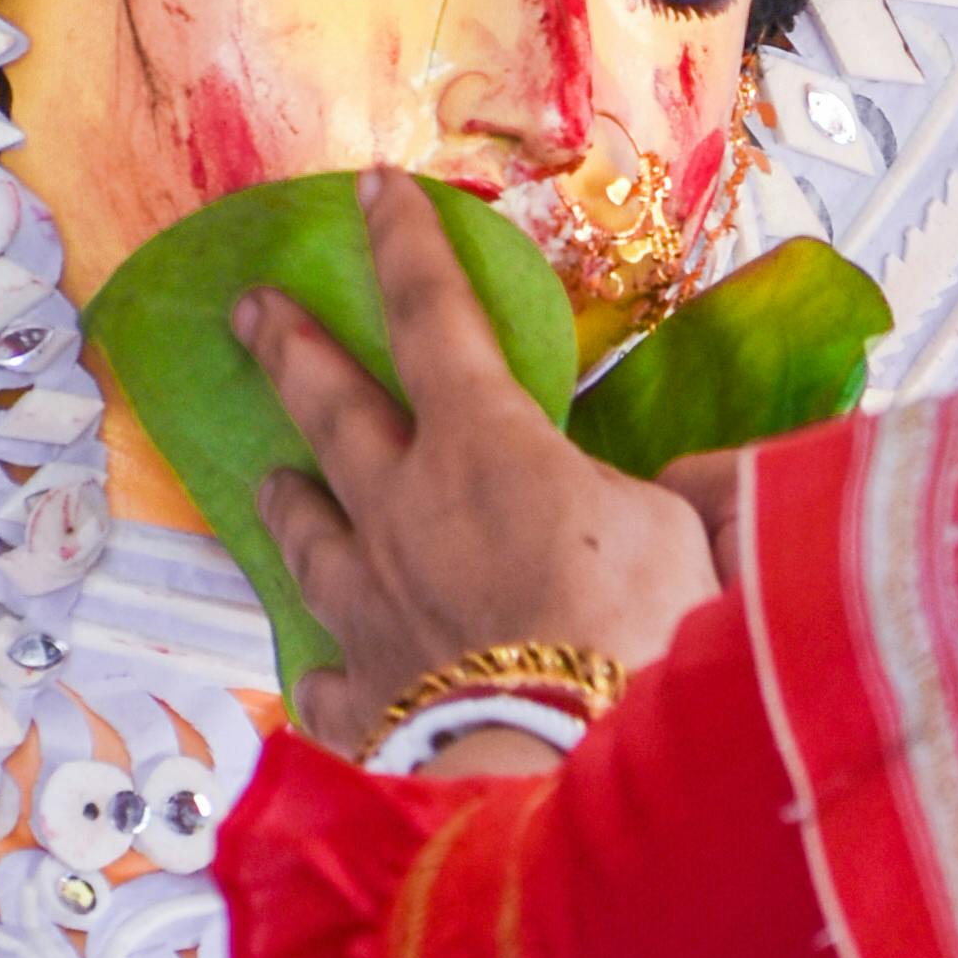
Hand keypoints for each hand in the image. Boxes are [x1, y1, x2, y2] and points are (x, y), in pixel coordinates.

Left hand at [246, 167, 727, 755]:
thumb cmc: (635, 640)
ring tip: (271, 475)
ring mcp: (373, 609)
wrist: (566, 769)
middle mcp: (405, 514)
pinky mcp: (368, 704)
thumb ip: (696, 493)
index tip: (373, 188)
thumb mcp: (695, 535)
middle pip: (332, 409)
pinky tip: (320, 673)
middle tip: (253, 308)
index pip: (431, 315)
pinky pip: (331, 679)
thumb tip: (703, 487)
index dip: (404, 244)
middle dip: (291, 348)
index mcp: (484, 447)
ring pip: (310, 534)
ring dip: (290, 498)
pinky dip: (328, 672)